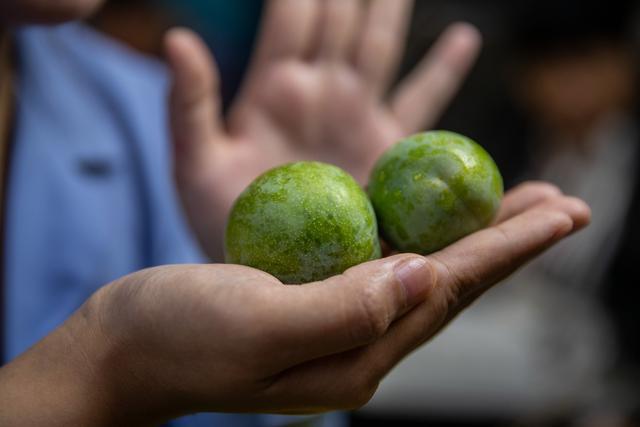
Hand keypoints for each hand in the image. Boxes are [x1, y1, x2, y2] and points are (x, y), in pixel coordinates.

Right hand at [0, 183, 588, 425]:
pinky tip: (435, 219)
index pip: (449, 293)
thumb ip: (343, 309)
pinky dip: (420, 236)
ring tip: (517, 207)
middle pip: (452, 285)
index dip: (508, 250)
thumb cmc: (178, 337)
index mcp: (355, 357)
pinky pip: (383, 264)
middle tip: (563, 203)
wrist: (125, 351)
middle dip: (510, 243)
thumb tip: (423, 277)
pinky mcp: (314, 300)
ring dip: (474, 237)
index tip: (562, 213)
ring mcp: (337, 323)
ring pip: (424, 273)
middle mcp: (358, 345)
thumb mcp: (256, 323)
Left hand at [164, 0, 481, 259]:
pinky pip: (422, 101)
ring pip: (380, 45)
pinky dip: (444, 70)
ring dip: (392, 9)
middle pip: (341, 17)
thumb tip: (177, 37)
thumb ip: (188, 104)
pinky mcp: (386, 145)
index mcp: (275, 87)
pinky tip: (463, 38)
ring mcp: (356, 113)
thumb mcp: (194, 165)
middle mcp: (321, 90)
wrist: (264, 266)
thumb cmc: (221, 220)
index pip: (292, 15)